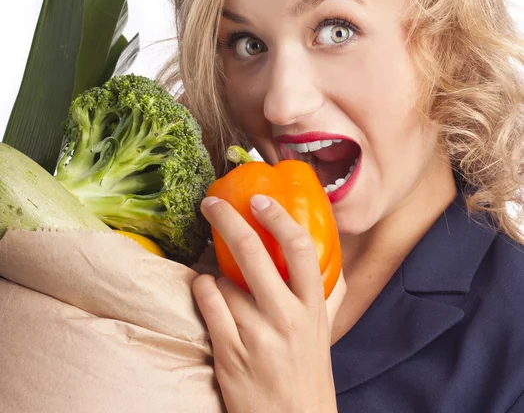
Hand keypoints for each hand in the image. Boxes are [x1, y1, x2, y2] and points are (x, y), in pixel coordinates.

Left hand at [192, 194, 345, 412]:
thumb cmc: (307, 371)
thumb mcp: (322, 329)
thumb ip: (325, 291)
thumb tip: (323, 252)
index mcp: (312, 307)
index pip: (300, 250)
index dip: (278, 218)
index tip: (260, 200)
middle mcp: (286, 317)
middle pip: (253, 253)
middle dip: (227, 220)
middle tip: (212, 204)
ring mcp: (255, 335)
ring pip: (222, 280)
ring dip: (215, 272)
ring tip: (220, 279)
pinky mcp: (228, 352)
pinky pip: (207, 303)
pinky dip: (202, 289)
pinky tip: (207, 291)